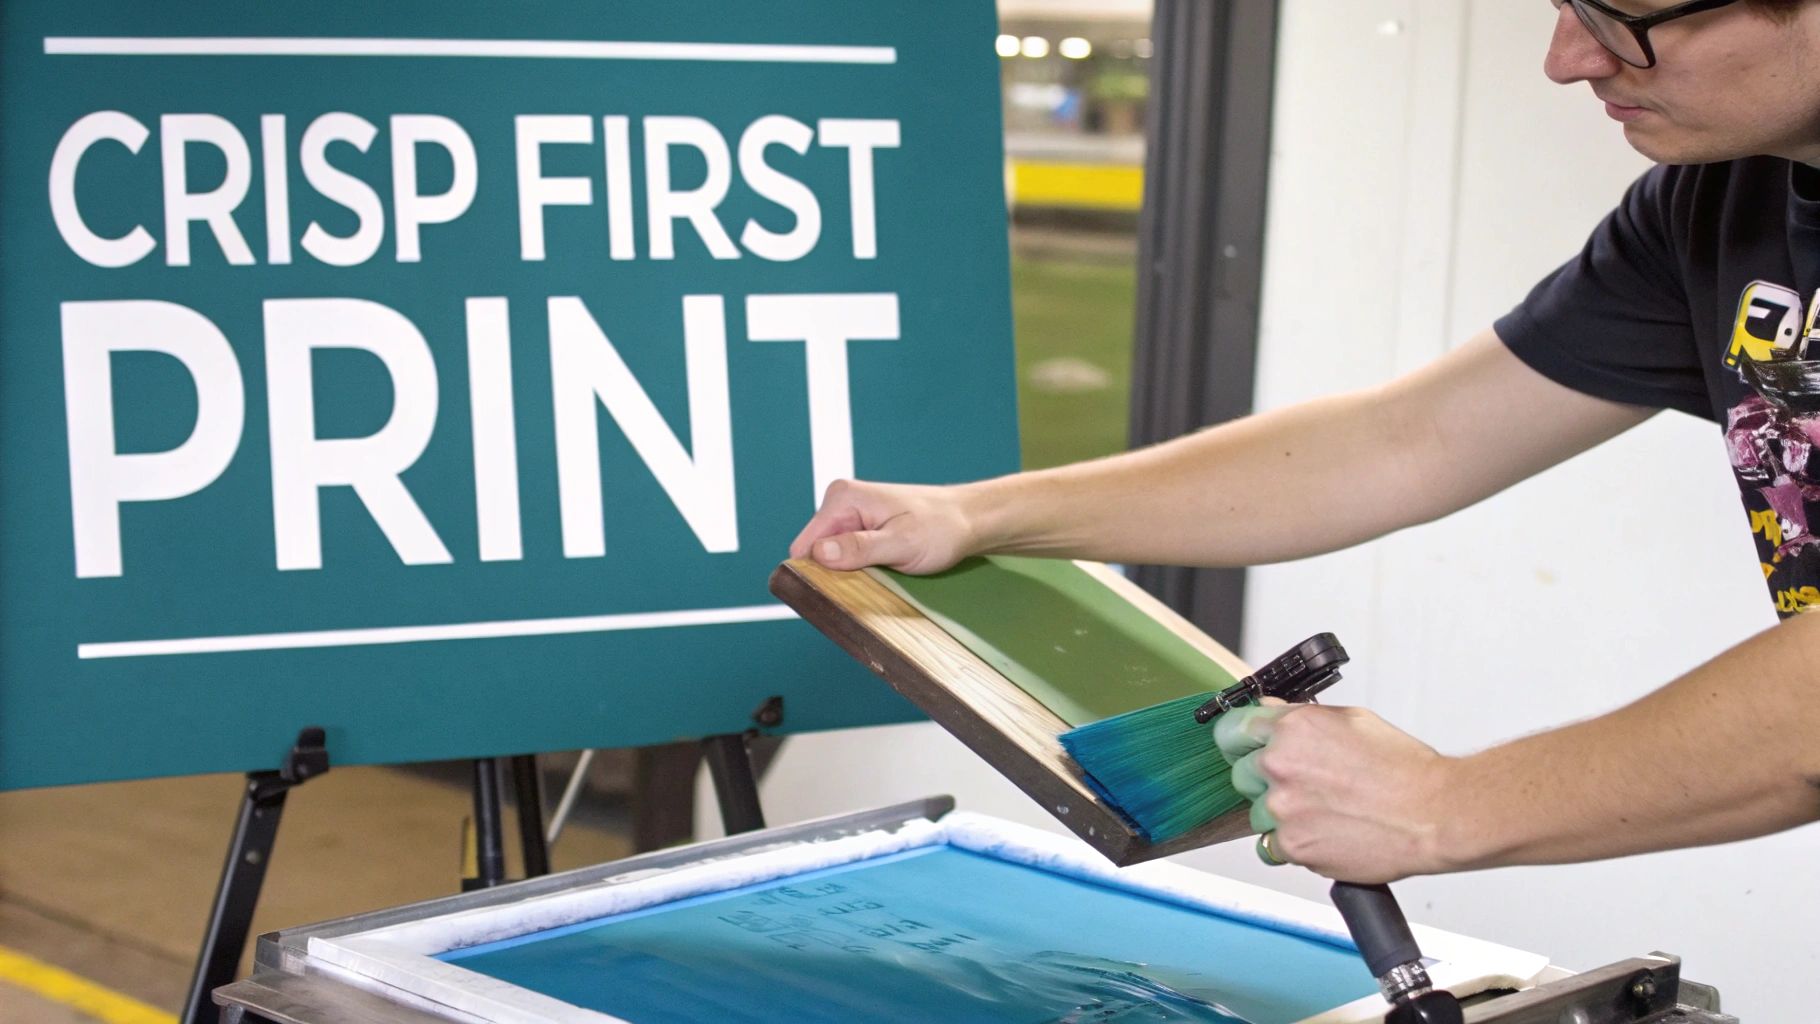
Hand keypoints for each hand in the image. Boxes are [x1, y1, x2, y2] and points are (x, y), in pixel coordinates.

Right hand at [788, 479, 977, 574]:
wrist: (969, 520)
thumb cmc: (942, 528)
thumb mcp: (901, 543)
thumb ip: (860, 548)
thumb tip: (820, 554)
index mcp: (843, 499)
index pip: (806, 545)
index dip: (815, 573)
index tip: (836, 592)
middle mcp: (841, 503)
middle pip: (816, 552)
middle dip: (835, 573)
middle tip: (869, 582)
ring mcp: (851, 516)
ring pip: (832, 557)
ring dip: (849, 573)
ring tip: (880, 574)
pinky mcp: (861, 528)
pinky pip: (846, 555)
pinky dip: (859, 568)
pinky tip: (882, 570)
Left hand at [1214, 702, 1456, 883]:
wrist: (1434, 814)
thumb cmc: (1404, 770)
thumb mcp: (1352, 721)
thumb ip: (1301, 717)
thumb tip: (1268, 712)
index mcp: (1292, 729)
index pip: (1230, 729)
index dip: (1237, 739)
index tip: (1242, 747)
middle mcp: (1280, 766)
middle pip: (1241, 773)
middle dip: (1264, 779)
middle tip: (1303, 785)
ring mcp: (1283, 809)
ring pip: (1257, 813)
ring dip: (1280, 815)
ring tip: (1323, 811)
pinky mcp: (1293, 846)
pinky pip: (1271, 847)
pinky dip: (1291, 844)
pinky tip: (1323, 833)